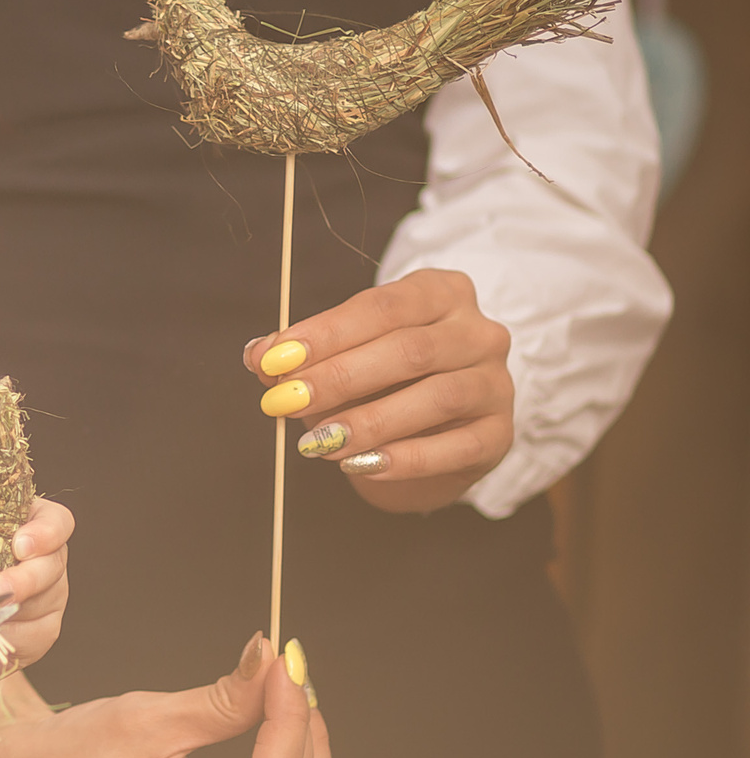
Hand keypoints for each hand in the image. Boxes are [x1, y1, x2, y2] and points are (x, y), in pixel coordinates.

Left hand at [0, 497, 73, 669]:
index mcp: (20, 523)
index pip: (54, 520)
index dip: (45, 530)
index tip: (20, 543)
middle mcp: (42, 558)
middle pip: (53, 563)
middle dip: (27, 577)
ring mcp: (48, 596)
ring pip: (46, 600)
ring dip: (15, 608)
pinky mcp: (41, 631)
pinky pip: (34, 633)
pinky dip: (10, 634)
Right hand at [0, 636, 331, 757]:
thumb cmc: (68, 753)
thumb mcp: (146, 719)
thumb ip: (222, 700)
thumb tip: (273, 664)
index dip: (291, 718)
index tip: (284, 666)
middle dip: (306, 735)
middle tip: (289, 676)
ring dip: (305, 757)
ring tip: (285, 701)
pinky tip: (276, 738)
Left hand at [247, 268, 512, 512]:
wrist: (431, 433)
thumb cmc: (380, 381)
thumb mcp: (341, 357)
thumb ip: (302, 354)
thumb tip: (258, 355)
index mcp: (440, 292)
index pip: (382, 307)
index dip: (325, 333)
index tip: (274, 360)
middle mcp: (478, 331)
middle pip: (409, 349)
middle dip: (339, 377)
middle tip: (286, 402)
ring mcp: (496, 382)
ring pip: (437, 397)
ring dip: (370, 422)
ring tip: (317, 443)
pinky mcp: (499, 433)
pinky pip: (457, 447)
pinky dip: (406, 458)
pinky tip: (360, 465)